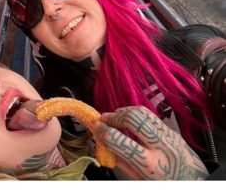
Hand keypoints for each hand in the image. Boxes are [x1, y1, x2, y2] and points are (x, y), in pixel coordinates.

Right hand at [91, 106, 207, 179]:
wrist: (196, 183)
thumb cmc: (166, 184)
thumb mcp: (140, 179)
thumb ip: (121, 161)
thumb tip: (103, 143)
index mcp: (150, 164)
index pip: (119, 140)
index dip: (103, 131)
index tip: (96, 127)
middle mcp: (161, 146)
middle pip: (132, 119)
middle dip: (113, 116)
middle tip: (103, 118)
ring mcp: (168, 136)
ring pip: (142, 112)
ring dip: (123, 111)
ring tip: (114, 116)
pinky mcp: (172, 131)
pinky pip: (151, 116)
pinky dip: (135, 113)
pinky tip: (128, 118)